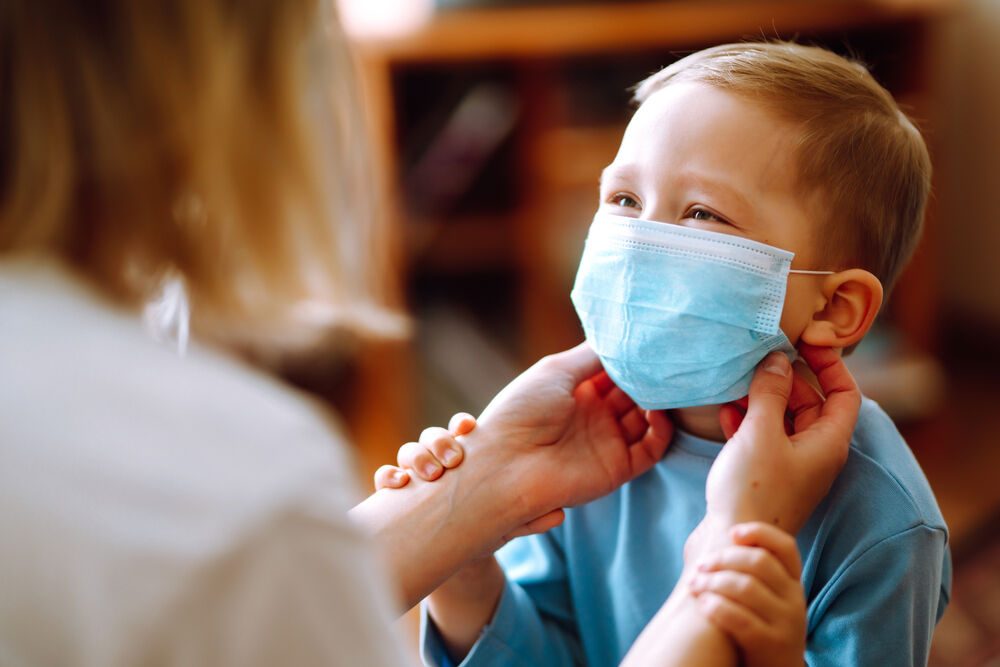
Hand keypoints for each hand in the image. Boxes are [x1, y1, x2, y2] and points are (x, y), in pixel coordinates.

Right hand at [374, 413, 565, 539]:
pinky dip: (388, 476)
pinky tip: (397, 485)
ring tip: (427, 473)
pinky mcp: (400, 495)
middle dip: (439, 440)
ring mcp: (419, 475)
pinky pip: (386, 477)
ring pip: (409, 451)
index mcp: (471, 453)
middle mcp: (442, 459)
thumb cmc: (491, 524)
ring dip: (415, 456)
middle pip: (433, 435)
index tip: (468, 425)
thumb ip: (531, 516)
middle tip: (452, 457)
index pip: (462, 428)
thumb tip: (559, 514)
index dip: (462, 424)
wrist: (461, 552)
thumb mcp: (512, 519)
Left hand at [470, 342, 673, 519]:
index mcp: (576, 390)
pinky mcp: (617, 467)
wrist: (507, 464)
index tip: (651, 340)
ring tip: (668, 382)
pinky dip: (661, 430)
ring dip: (659, 400)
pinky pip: (650, 449)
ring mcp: (606, 441)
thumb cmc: (524, 410)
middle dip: (649, 377)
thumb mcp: (556, 370)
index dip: (631, 358)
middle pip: (633, 392)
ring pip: (646, 418)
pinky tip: (659, 411)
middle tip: (666, 359)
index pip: (614, 371)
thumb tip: (623, 338)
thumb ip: (592, 355)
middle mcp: (593, 415)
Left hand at [688, 522, 805, 666]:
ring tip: (693, 586)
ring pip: (746, 588)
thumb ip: (752, 573)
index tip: (732, 533)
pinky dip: (717, 608)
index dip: (760, 533)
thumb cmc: (762, 627)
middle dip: (723, 559)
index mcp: (793, 582)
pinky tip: (703, 606)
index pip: (785, 547)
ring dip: (713, 582)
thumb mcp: (768, 598)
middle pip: (759, 562)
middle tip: (699, 567)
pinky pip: (741, 619)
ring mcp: (787, 623)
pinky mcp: (772, 645)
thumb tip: (720, 537)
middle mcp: (795, 599)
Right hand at [689, 345, 859, 558]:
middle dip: (788, 380)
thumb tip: (779, 361)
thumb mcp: (761, 433)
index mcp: (827, 444)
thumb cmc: (753, 490)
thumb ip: (770, 393)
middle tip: (761, 360)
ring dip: (763, 400)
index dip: (831, 366)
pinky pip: (763, 440)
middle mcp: (814, 455)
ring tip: (738, 381)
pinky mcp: (764, 478)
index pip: (845, 395)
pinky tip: (725, 412)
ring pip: (783, 422)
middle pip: (812, 405)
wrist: (732, 544)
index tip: (806, 343)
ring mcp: (789, 468)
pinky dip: (747, 422)